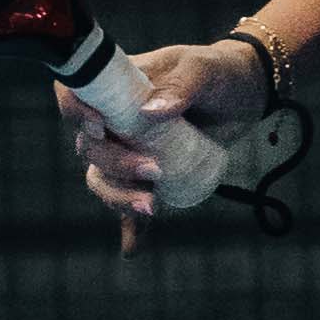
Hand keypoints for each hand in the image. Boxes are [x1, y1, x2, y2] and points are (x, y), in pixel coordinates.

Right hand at [56, 36, 271, 255]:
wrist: (245, 94)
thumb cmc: (217, 72)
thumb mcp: (203, 71)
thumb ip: (181, 86)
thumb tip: (149, 112)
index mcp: (114, 86)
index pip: (74, 95)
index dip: (75, 113)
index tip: (99, 129)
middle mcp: (112, 119)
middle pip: (89, 148)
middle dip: (114, 166)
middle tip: (153, 171)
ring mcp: (128, 148)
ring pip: (104, 178)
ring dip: (119, 198)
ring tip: (152, 208)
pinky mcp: (150, 173)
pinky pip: (132, 201)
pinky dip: (130, 227)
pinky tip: (133, 248)